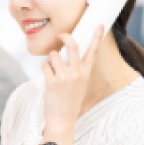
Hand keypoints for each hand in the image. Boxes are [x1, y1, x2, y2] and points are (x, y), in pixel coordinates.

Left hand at [42, 25, 103, 144]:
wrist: (62, 120)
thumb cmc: (70, 102)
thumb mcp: (80, 85)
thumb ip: (77, 70)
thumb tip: (67, 54)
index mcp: (85, 74)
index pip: (93, 52)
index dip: (96, 37)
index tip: (99, 24)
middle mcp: (76, 74)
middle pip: (73, 46)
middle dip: (66, 37)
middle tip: (60, 35)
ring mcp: (64, 77)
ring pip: (54, 55)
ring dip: (50, 58)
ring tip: (52, 69)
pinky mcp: (51, 82)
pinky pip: (45, 65)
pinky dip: (44, 68)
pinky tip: (47, 76)